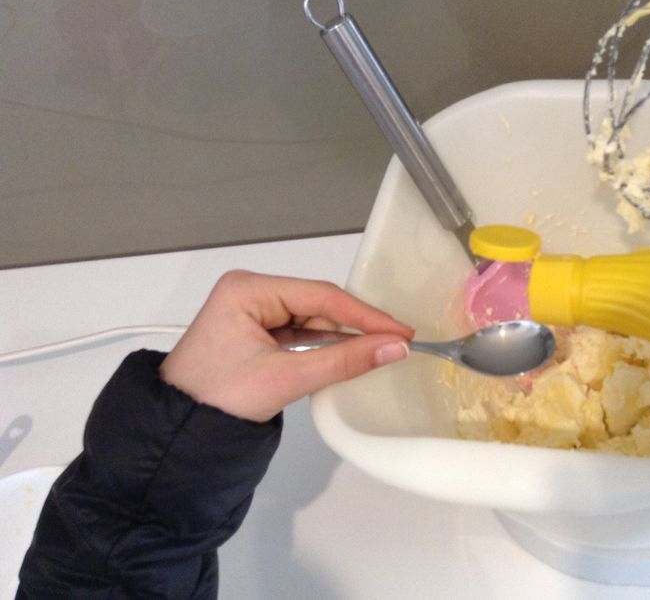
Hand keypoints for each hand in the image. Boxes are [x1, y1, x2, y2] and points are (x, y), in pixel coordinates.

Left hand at [159, 270, 413, 421]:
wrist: (174, 435)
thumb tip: (394, 348)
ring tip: (372, 354)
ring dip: (337, 340)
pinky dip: (320, 348)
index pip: (322, 295)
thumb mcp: (286, 378)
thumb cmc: (216, 401)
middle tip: (393, 345)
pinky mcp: (253, 333)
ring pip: (311, 320)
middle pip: (318, 305)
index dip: (366, 315)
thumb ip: (344, 361)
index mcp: (248, 289)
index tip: (400, 332)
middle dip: (353, 328)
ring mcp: (250, 312)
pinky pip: (298, 334)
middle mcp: (249, 292)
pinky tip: (342, 358)